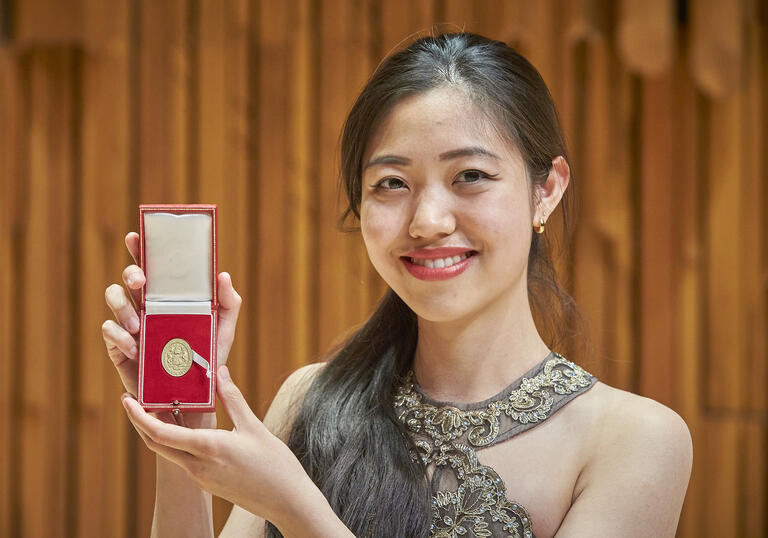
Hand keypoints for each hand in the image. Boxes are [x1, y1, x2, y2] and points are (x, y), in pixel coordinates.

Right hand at [102, 231, 242, 427]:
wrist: (190, 398)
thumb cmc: (206, 360)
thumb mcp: (223, 330)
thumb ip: (228, 303)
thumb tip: (222, 275)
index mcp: (168, 297)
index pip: (153, 266)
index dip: (141, 248)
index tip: (136, 236)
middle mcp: (146, 306)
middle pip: (128, 278)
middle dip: (130, 273)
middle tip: (141, 281)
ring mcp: (131, 325)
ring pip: (113, 299)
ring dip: (122, 306)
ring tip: (139, 325)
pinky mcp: (120, 347)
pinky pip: (109, 331)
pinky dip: (119, 335)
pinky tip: (135, 347)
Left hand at [120, 365, 314, 527]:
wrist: (286, 501)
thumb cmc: (275, 465)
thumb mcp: (254, 426)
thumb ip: (232, 398)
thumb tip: (219, 371)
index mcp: (207, 448)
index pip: (160, 433)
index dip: (138, 416)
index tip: (127, 399)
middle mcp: (198, 466)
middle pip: (156, 444)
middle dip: (139, 422)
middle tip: (132, 400)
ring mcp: (201, 477)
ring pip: (169, 452)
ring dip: (158, 432)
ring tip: (157, 408)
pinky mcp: (207, 483)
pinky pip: (183, 459)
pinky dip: (176, 442)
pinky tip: (184, 429)